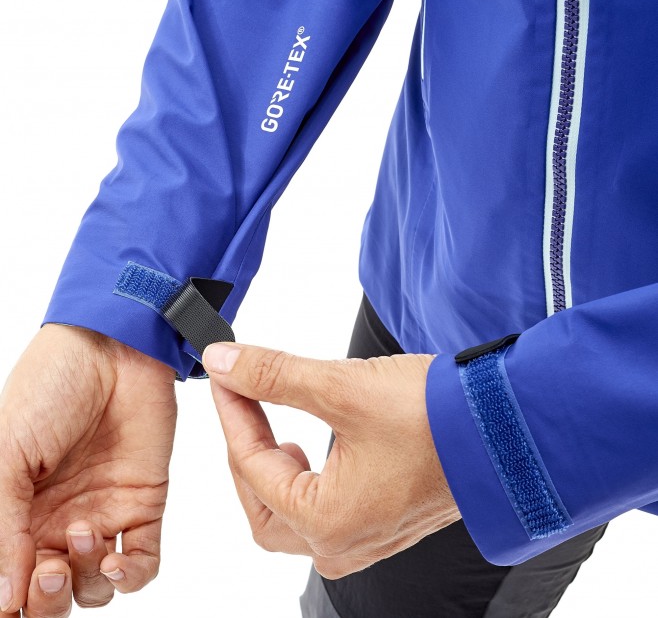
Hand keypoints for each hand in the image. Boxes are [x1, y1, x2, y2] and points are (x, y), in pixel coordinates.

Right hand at [0, 324, 176, 614]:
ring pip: (94, 586)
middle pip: (50, 595)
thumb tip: (2, 597)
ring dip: (86, 580)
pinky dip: (130, 575)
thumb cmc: (51, 387)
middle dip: (46, 601)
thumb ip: (2, 523)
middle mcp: (55, 521)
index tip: (12, 595)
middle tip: (47, 571)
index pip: (10, 578)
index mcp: (15, 511)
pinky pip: (142, 562)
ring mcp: (102, 514)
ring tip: (83, 531)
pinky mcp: (144, 503)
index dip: (11, 598)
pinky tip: (115, 557)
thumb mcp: (7, 452)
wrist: (114, 349)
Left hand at [203, 343, 460, 579]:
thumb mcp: (342, 387)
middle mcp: (343, 543)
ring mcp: (365, 538)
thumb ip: (274, 375)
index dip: (232, 412)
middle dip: (245, 450)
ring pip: (288, 512)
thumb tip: (226, 362)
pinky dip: (301, 476)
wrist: (509, 426)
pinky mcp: (382, 521)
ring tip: (270, 423)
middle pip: (261, 504)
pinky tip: (307, 445)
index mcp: (327, 522)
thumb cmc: (438, 418)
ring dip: (271, 467)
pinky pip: (321, 509)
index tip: (226, 373)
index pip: (251, 465)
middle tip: (243, 401)